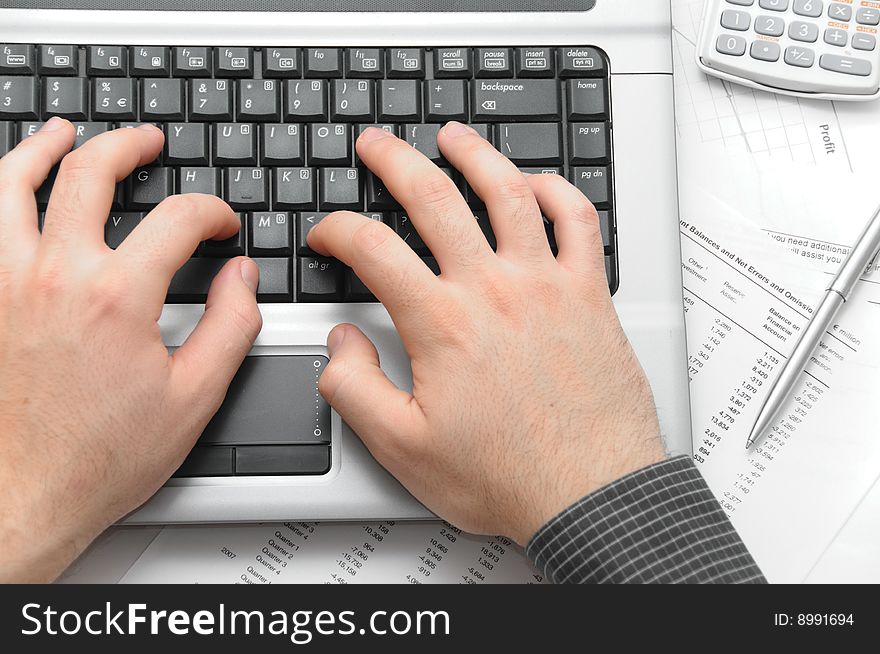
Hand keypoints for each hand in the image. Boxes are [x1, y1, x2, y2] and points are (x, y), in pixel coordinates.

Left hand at [0, 118, 262, 581]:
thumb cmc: (102, 456)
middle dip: (128, 146)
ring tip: (62, 133)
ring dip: (41, 147)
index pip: (177, 219)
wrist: (24, 496)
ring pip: (10, 183)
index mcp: (116, 296)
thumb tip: (242, 277)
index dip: (212, 212)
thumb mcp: (195, 396)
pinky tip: (10, 194)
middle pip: (89, 172)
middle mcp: (53, 275)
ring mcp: (4, 284)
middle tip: (149, 142)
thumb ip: (231, 325)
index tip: (222, 226)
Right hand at [310, 122, 665, 544]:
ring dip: (475, 154)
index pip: (372, 248)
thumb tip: (340, 342)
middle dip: (395, 160)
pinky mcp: (590, 293)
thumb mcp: (403, 449)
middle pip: (434, 197)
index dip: (336, 230)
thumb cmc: (507, 476)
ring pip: (507, 191)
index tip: (328, 235)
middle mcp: (493, 290)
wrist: (590, 493)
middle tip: (377, 144)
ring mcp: (546, 284)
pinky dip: (556, 190)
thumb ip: (355, 389)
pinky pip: (577, 220)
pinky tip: (536, 184)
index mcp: (442, 323)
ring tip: (453, 136)